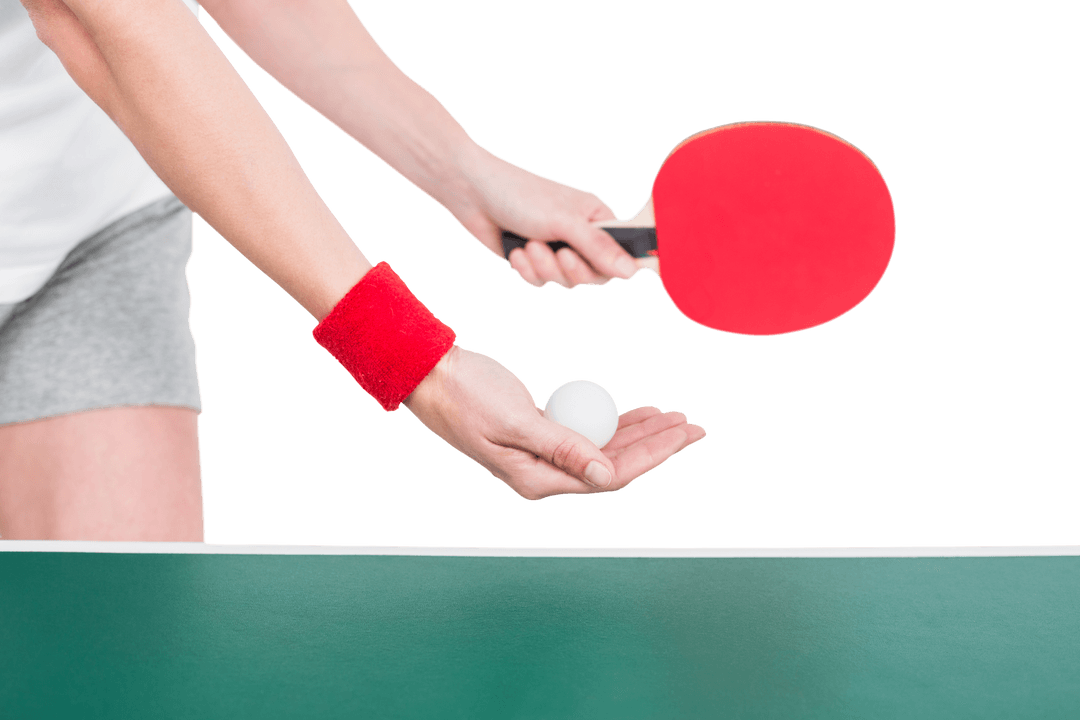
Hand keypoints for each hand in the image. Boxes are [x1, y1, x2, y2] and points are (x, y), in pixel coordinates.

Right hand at [403, 345, 706, 500]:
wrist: (430, 376)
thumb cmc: (467, 394)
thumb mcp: (516, 420)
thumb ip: (563, 448)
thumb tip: (609, 476)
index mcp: (537, 480)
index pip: (611, 475)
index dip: (653, 455)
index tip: (684, 434)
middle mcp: (543, 476)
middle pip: (615, 466)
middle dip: (658, 445)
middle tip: (696, 426)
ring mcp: (542, 458)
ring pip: (604, 450)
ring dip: (641, 433)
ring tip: (676, 416)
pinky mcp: (539, 436)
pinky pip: (587, 434)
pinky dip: (614, 423)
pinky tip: (640, 412)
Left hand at [448, 150, 640, 288]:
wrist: (473, 193)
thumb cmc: (521, 195)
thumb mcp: (565, 221)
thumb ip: (598, 248)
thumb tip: (633, 272)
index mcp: (597, 218)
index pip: (621, 254)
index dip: (614, 267)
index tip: (600, 269)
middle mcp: (580, 236)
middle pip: (594, 276)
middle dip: (571, 269)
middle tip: (559, 254)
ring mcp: (555, 249)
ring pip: (564, 282)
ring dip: (544, 268)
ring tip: (529, 246)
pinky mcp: (533, 262)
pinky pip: (539, 281)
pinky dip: (526, 270)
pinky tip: (515, 251)